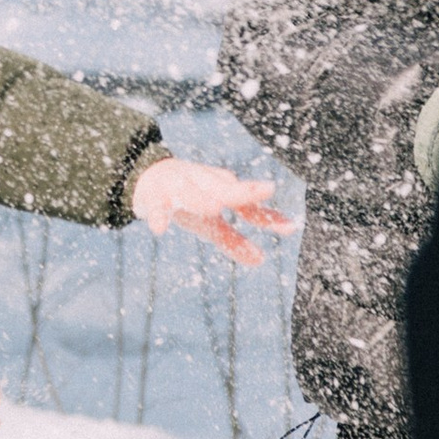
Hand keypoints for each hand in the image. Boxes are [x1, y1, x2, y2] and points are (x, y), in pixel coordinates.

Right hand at [131, 157, 293, 264]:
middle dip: (242, 192)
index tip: (290, 228)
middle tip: (265, 191)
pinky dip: (157, 215)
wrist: (148, 178)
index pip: (247, 203)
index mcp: (221, 191)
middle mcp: (204, 185)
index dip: (267, 216)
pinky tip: (159, 228)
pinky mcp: (154, 196)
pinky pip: (156, 206)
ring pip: (191, 192)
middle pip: (224, 189)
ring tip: (214, 208)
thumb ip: (235, 241)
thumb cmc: (187, 200)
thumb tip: (260, 260)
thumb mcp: (211, 223)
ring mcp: (179, 188)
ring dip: (202, 198)